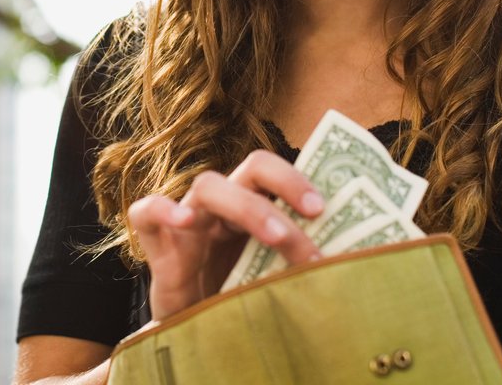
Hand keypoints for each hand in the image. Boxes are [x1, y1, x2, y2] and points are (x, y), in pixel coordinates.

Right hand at [128, 150, 324, 320]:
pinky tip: (183, 220)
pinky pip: (145, 212)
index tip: (324, 209)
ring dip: (247, 207)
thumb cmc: (238, 302)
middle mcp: (223, 207)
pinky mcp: (158, 244)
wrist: (193, 334)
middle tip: (315, 215)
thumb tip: (356, 267)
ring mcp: (188, 221)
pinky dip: (162, 209)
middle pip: (251, 168)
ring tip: (275, 236)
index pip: (277, 173)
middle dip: (286, 185)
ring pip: (208, 186)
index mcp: (253, 208)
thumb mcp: (275, 279)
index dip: (299, 180)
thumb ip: (301, 264)